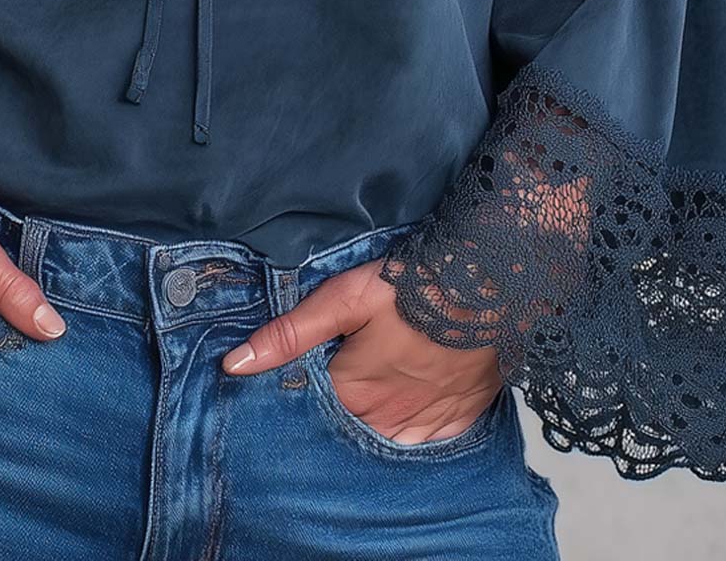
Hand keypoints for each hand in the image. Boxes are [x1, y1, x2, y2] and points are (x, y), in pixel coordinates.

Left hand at [221, 258, 503, 443]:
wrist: (491, 283)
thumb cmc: (415, 285)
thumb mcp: (344, 298)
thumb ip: (289, 333)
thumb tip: (234, 364)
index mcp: (350, 391)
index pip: (309, 408)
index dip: (301, 391)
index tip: (306, 372)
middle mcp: (383, 418)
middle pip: (346, 427)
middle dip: (337, 411)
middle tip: (344, 376)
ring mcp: (422, 423)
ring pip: (383, 438)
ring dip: (372, 423)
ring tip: (371, 393)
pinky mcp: (456, 420)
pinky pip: (423, 441)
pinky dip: (411, 430)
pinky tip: (407, 408)